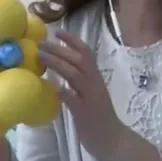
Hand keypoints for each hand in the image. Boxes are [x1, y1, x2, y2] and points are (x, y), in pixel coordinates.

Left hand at [39, 30, 123, 159]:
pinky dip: (65, 92)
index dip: (72, 40)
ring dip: (58, 63)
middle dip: (60, 49)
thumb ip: (80, 80)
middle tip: (43, 42)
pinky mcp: (85, 112)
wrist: (112, 136)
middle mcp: (94, 83)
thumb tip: (64, 67)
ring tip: (42, 56)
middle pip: (78, 60)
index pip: (86, 53)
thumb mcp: (92, 91)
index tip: (58, 32)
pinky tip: (55, 88)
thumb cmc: (101, 113)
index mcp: (96, 76)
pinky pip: (74, 99)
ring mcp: (90, 97)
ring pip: (75, 74)